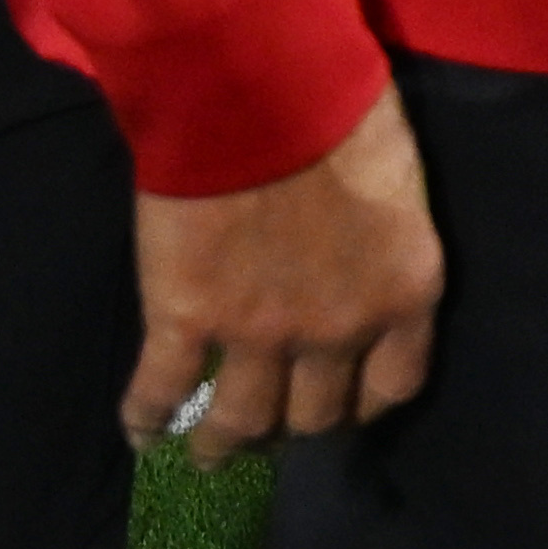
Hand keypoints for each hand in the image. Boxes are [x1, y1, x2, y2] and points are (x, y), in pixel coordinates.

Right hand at [126, 83, 444, 464]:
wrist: (263, 91)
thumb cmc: (344, 113)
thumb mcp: (398, 188)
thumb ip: (382, 245)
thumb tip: (357, 260)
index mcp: (405, 293)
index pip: (394, 385)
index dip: (364, 403)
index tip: (346, 406)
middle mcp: (340, 330)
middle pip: (319, 414)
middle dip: (297, 427)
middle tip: (275, 428)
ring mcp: (261, 333)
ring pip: (243, 422)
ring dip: (226, 444)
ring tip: (211, 456)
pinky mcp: (186, 318)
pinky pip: (162, 390)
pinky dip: (146, 419)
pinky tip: (142, 435)